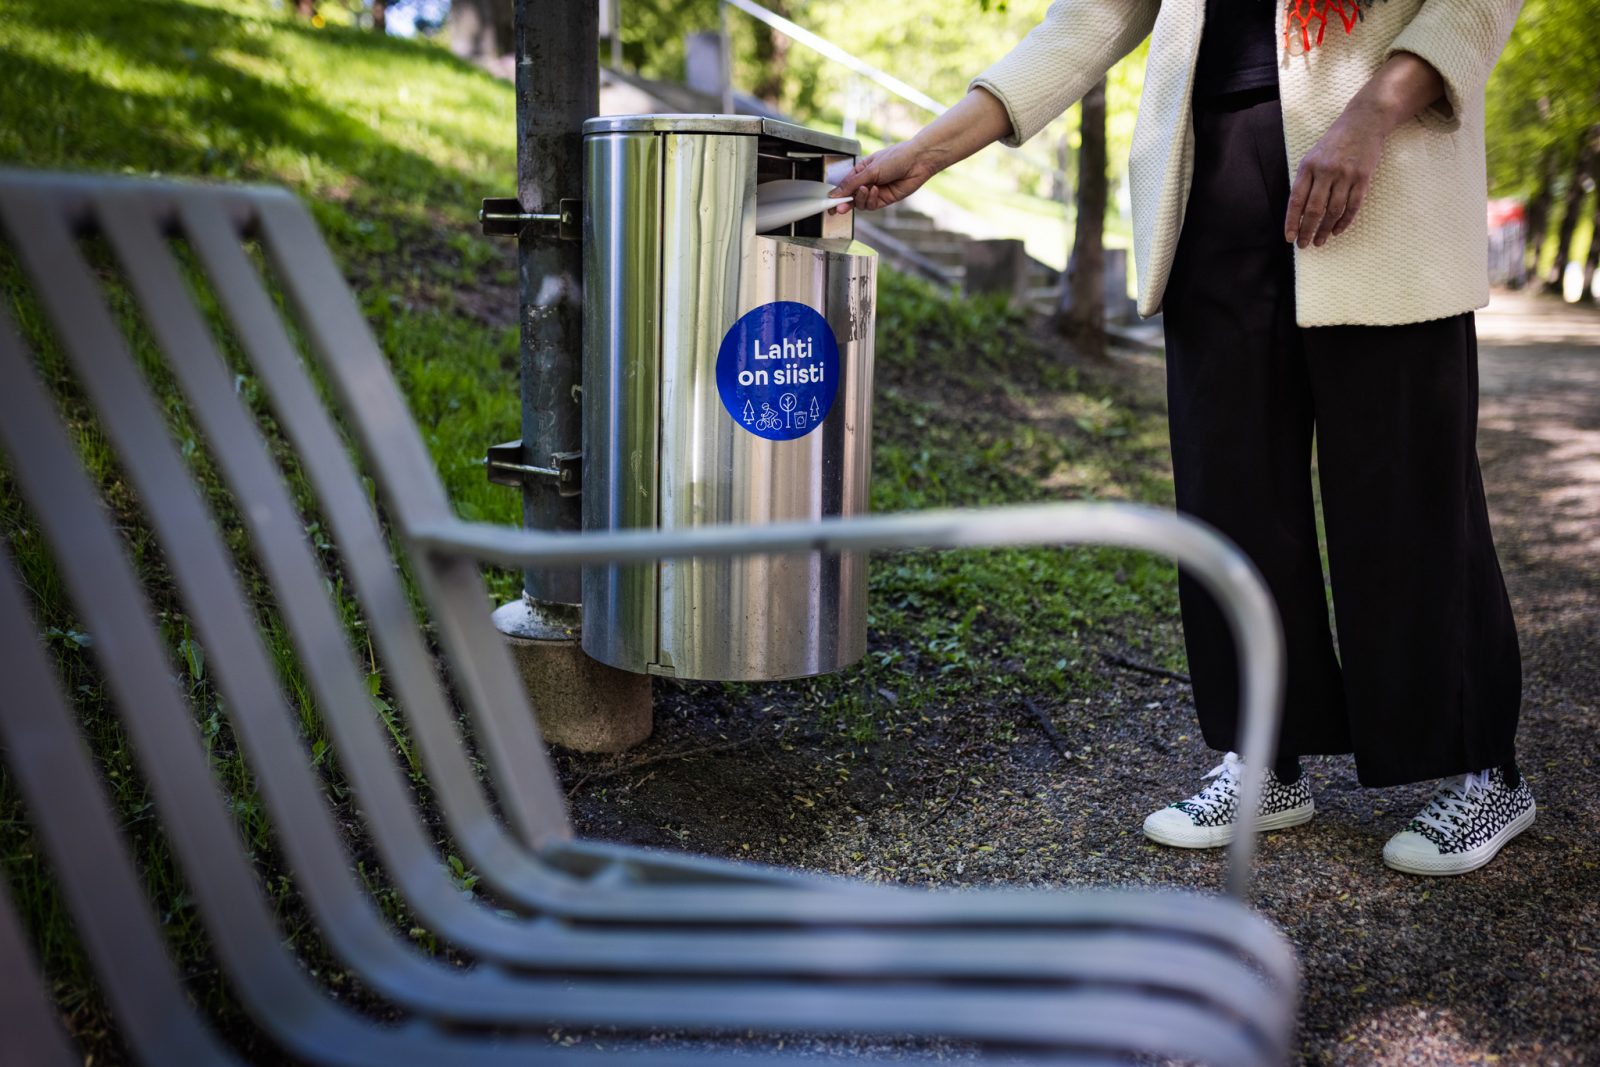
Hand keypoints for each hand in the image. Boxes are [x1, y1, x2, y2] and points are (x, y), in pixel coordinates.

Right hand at [828, 140, 936, 213]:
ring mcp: (875, 192)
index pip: (844, 185)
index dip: (836, 195)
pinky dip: (871, 200)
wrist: (917, 161)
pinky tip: (875, 191)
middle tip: (839, 208)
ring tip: (865, 190)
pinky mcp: (885, 200)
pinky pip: (872, 206)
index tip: (829, 203)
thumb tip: (835, 194)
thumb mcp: (869, 170)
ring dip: (860, 199)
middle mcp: (867, 182)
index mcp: (860, 170)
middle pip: (851, 197)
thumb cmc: (896, 158)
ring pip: (860, 203)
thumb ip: (851, 184)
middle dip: (845, 202)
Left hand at [1284, 104, 1387, 247]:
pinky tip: (1337, 231)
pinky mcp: (1363, 178)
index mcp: (1308, 166)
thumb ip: (1306, 180)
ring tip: (1320, 241)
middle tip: (1304, 245)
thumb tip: (1298, 212)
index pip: (1296, 200)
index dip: (1292, 222)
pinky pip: (1353, 206)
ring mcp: (1346, 175)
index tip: (1289, 238)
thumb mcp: (1313, 155)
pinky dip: (1344, 221)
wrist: (1364, 121)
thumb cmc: (1335, 142)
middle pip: (1314, 209)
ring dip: (1325, 230)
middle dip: (1307, 231)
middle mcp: (1326, 171)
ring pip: (1334, 211)